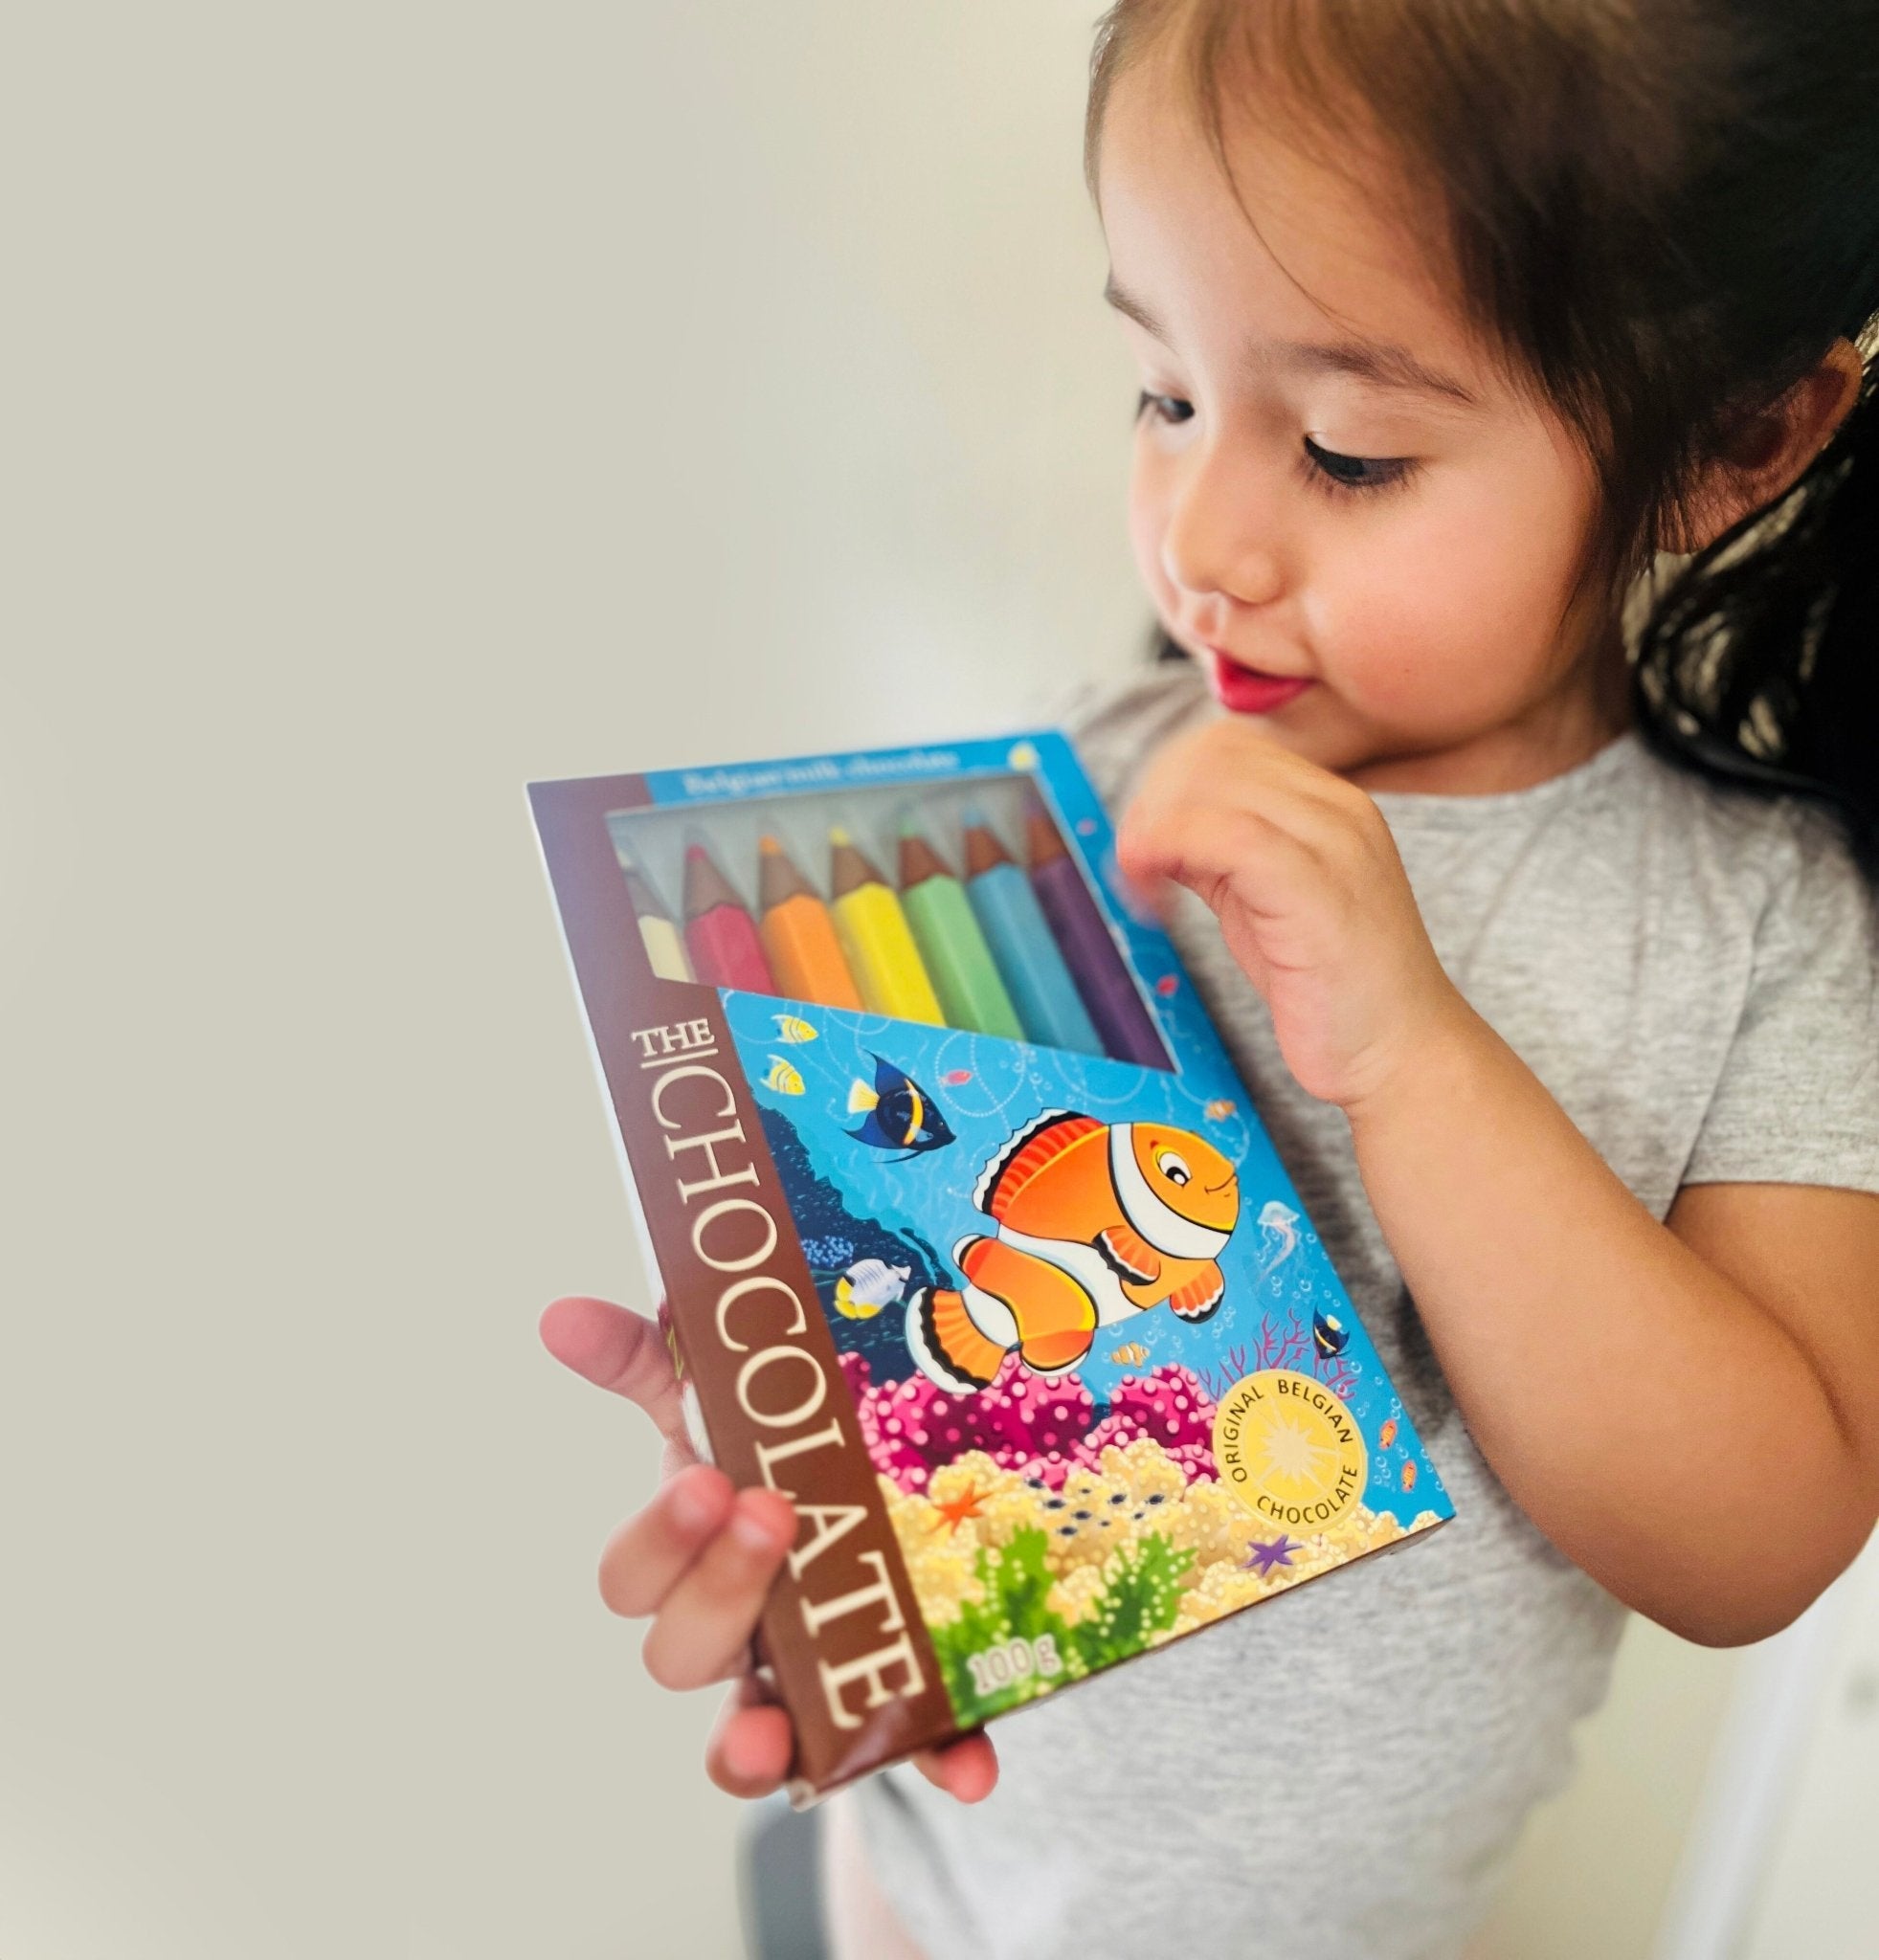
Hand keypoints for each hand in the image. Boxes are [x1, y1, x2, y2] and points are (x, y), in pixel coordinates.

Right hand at [538, 1294, 998, 1802]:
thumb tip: (560, 1315)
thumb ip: (648, 1355)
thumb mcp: (714, 1396)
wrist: (870, 1488)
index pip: (632, 1577)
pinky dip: (931, 1761)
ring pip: (751, 1733)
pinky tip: (971, 1768)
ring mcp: (796, 1684)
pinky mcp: (881, 1713)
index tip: (707, 1479)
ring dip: (756, 1735)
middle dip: (720, 1589)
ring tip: (777, 1726)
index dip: (660, 1540)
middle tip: (775, 1513)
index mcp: (683, 1555)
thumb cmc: (770, 1453)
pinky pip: (896, 1752)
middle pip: (678, 1654)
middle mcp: (726, 1632)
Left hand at [1117, 719, 1470, 1111]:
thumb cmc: (1332, 989)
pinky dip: (1166, 852)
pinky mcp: (1314, 887)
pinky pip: (1221, 834)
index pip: (1228, 747)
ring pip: (1211, 783)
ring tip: (1142, 888)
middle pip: (1212, 754)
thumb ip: (1222, 855)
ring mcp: (1332, 843)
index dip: (1166, 786)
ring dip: (1151, 828)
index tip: (1143, 847)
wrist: (1402, 1054)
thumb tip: (1157, 827)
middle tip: (1135, 869)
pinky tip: (1154, 902)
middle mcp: (1336, 809)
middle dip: (1152, 803)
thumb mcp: (1265, 902)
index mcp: (1329, 804)